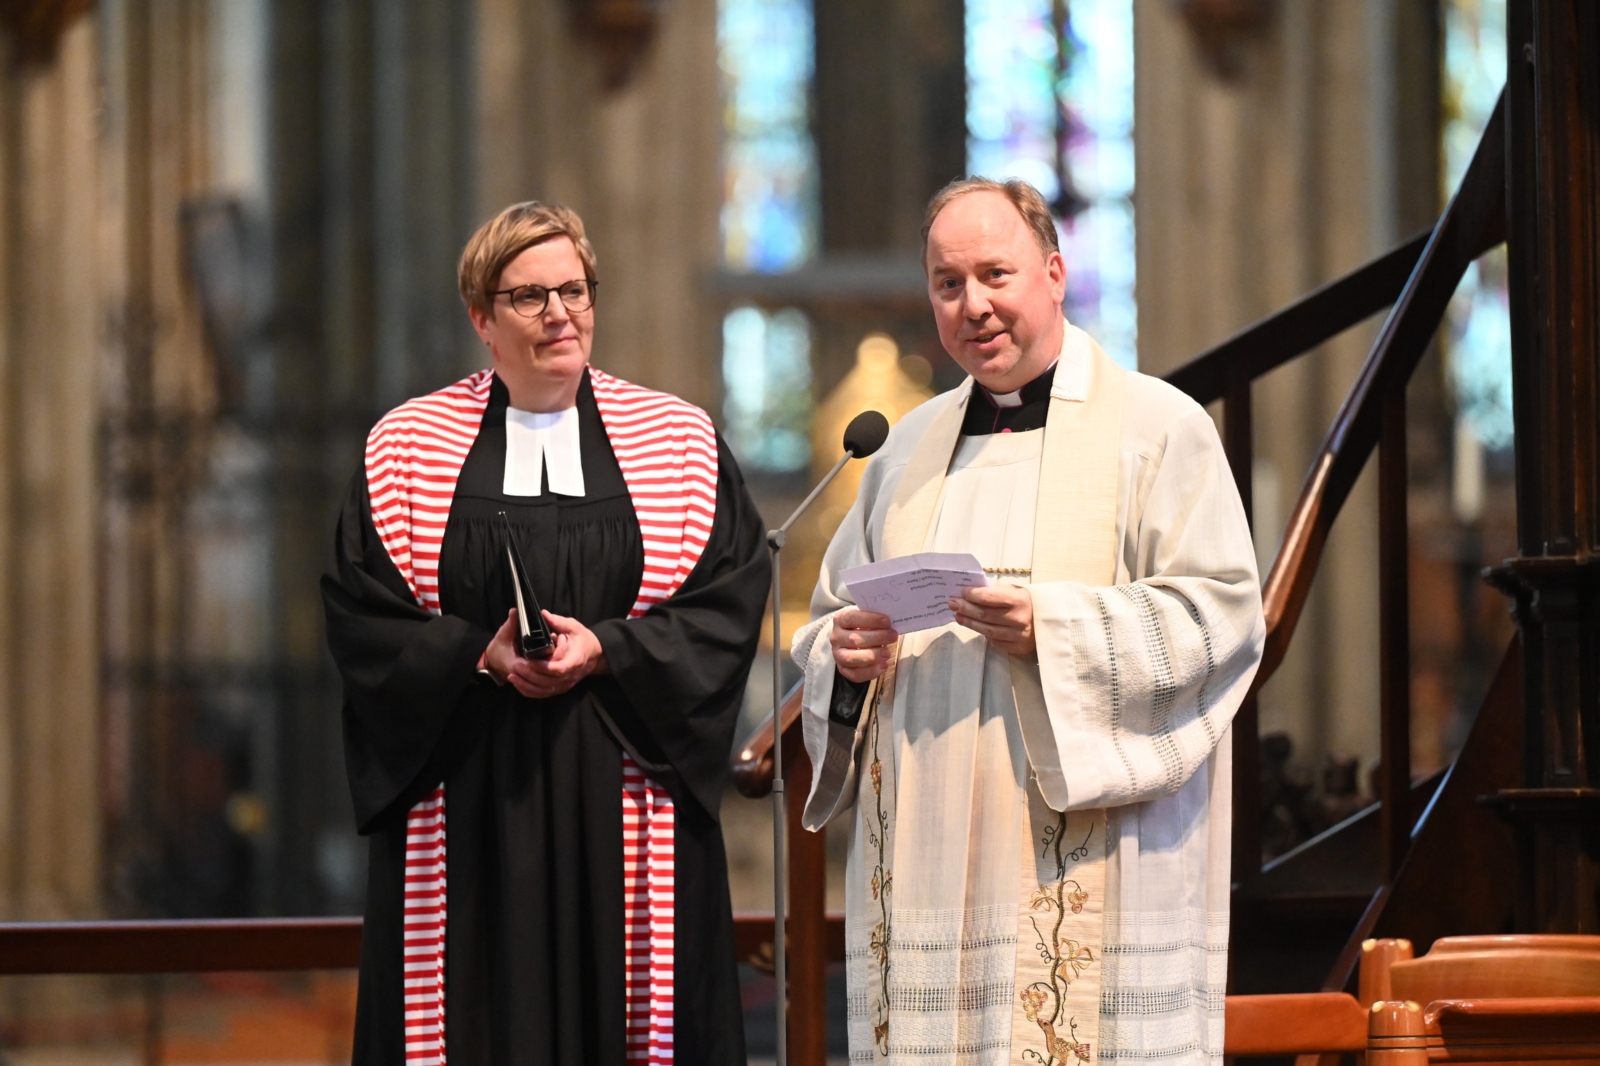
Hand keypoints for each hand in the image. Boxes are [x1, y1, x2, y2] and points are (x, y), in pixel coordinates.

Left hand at [484, 608, 607, 698]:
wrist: (594, 655)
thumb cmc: (583, 639)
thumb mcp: (574, 627)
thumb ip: (558, 622)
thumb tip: (543, 614)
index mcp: (575, 660)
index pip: (559, 668)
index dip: (543, 666)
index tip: (530, 660)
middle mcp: (570, 675)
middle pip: (548, 681)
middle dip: (530, 675)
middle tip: (515, 665)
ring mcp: (565, 684)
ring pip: (544, 690)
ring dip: (526, 684)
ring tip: (512, 676)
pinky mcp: (559, 688)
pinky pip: (542, 694)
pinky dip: (529, 691)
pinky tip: (518, 684)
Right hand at [830, 607, 897, 682]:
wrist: (853, 642)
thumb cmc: (864, 627)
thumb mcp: (867, 618)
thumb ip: (875, 619)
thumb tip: (890, 623)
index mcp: (840, 620)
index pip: (852, 618)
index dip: (870, 619)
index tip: (887, 621)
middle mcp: (836, 637)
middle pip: (854, 639)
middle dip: (877, 638)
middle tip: (893, 636)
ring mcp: (838, 655)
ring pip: (851, 658)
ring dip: (872, 656)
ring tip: (887, 653)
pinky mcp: (843, 670)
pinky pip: (855, 674)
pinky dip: (871, 671)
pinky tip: (884, 665)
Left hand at [949, 584, 1034, 656]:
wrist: (1052, 621)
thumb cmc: (1030, 602)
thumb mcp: (1017, 591)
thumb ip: (996, 592)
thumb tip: (972, 594)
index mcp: (1019, 600)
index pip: (988, 598)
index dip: (972, 595)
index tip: (962, 592)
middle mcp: (1019, 619)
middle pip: (984, 615)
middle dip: (966, 608)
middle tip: (953, 604)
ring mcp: (1018, 635)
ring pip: (986, 630)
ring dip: (969, 623)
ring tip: (959, 616)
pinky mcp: (1018, 647)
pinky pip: (995, 641)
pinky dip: (984, 633)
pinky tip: (976, 627)